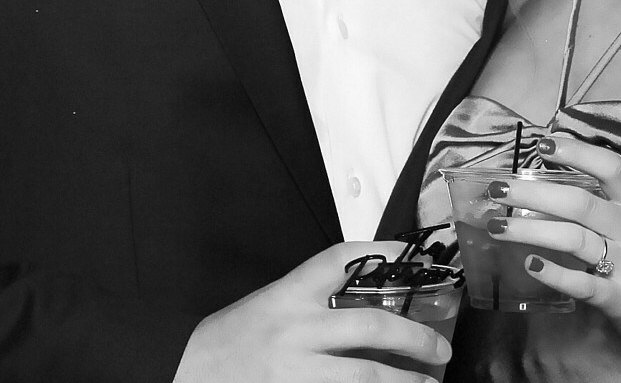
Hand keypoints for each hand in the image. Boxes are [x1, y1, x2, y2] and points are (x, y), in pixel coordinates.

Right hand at [173, 240, 452, 382]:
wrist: (181, 374)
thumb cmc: (228, 343)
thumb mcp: (266, 307)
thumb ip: (310, 304)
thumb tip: (367, 306)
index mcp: (285, 297)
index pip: (338, 260)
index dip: (380, 251)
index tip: (409, 254)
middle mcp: (294, 333)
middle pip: (369, 327)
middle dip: (414, 338)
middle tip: (439, 350)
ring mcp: (295, 373)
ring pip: (365, 378)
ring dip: (403, 382)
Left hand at [486, 136, 620, 367]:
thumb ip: (595, 200)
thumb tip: (538, 176)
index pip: (611, 168)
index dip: (578, 152)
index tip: (542, 144)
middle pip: (580, 204)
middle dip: (533, 194)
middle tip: (497, 190)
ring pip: (574, 239)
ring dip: (530, 230)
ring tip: (498, 227)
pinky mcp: (617, 298)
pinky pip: (582, 283)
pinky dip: (554, 273)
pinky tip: (529, 264)